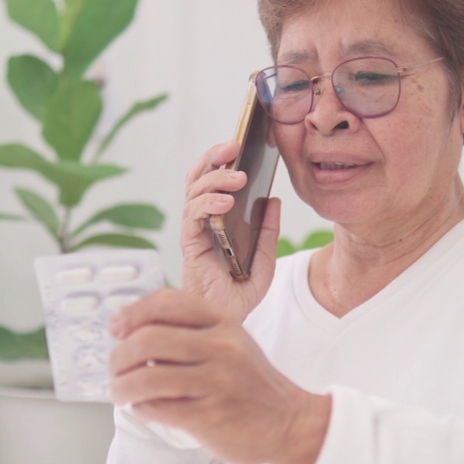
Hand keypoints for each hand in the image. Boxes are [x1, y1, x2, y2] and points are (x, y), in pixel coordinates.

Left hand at [108, 288, 329, 463]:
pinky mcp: (209, 416)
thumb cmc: (250, 383)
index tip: (115, 328)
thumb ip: (191, 330)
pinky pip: (157, 408)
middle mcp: (220, 346)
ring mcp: (216, 381)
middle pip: (147, 339)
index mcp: (223, 322)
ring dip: (122, 387)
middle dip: (119, 356)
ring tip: (119, 393)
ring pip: (146, 378)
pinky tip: (144, 408)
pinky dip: (141, 408)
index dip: (132, 313)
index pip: (166, 303)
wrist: (291, 422)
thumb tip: (132, 328)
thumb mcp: (231, 342)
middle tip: (114, 369)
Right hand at [180, 141, 281, 322]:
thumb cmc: (240, 292)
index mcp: (217, 219)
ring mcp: (194, 231)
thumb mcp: (264, 258)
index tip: (241, 143)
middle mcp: (202, 221)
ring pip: (194, 191)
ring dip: (215, 179)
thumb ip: (267, 230)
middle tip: (233, 145)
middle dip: (213, 157)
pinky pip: (193, 216)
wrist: (229, 320)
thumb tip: (273, 199)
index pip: (213, 180)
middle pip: (198, 177)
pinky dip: (208, 204)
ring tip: (239, 177)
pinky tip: (226, 202)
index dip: (222, 159)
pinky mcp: (189, 244)